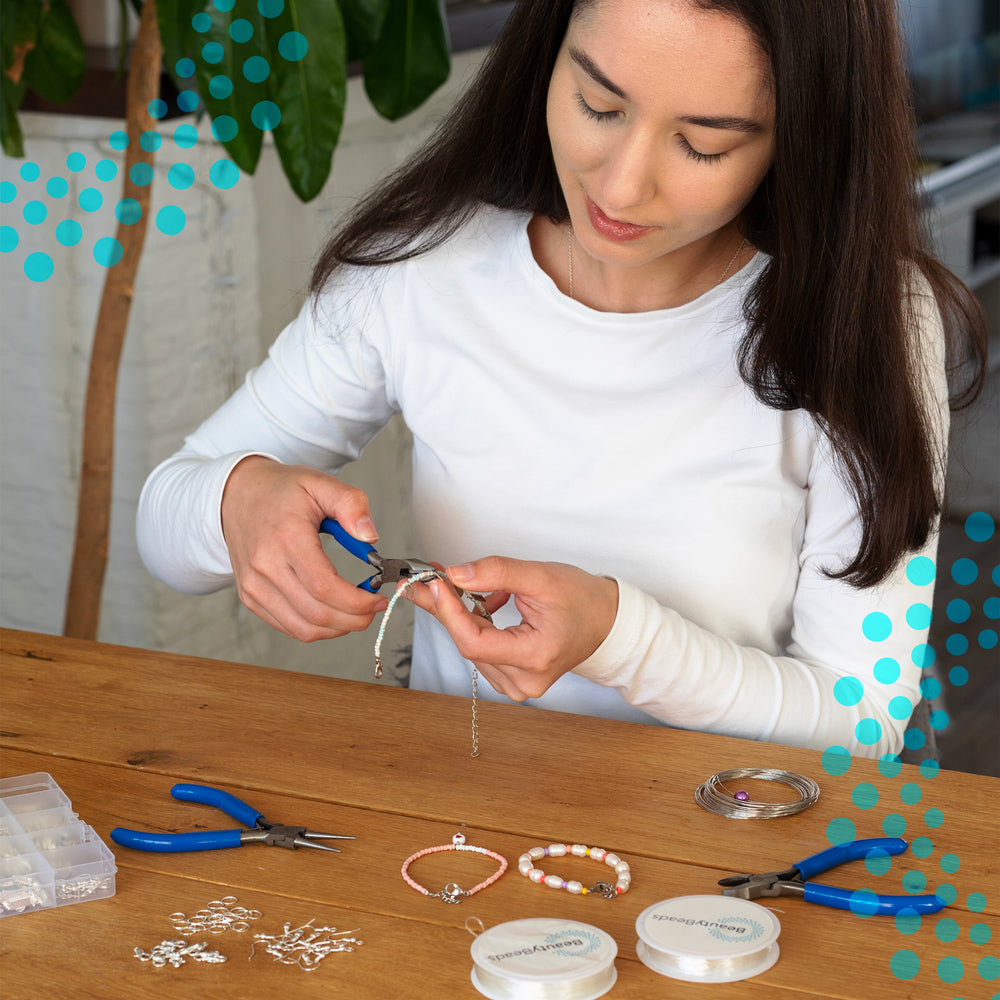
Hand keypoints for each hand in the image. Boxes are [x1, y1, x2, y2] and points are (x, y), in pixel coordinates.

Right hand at [220, 456, 386, 640]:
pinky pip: (289, 627)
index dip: (357, 601)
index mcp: (286, 538)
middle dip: (355, 619)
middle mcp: (265, 567)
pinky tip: (333, 613)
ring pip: (303, 628)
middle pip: (317, 613)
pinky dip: (317, 628)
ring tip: (357, 613)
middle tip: (374, 608)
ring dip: (338, 628)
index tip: (378, 598)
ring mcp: (254, 586)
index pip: (324, 586)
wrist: (235, 496)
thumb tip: (370, 537)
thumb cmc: (280, 491)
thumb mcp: (320, 483)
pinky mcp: (250, 597)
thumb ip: (351, 504)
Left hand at [407, 556, 618, 701]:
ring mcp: (518, 684)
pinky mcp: (513, 679)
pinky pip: (481, 650)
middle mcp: (524, 680)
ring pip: (471, 647)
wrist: (606, 621)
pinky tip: (489, 603)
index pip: (474, 642)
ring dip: (462, 614)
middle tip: (429, 577)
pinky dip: (476, 624)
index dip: (449, 612)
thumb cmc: (582, 599)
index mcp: (535, 657)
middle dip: (447, 608)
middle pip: (468, 644)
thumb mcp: (541, 577)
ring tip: (472, 586)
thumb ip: (498, 573)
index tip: (434, 583)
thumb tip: (455, 574)